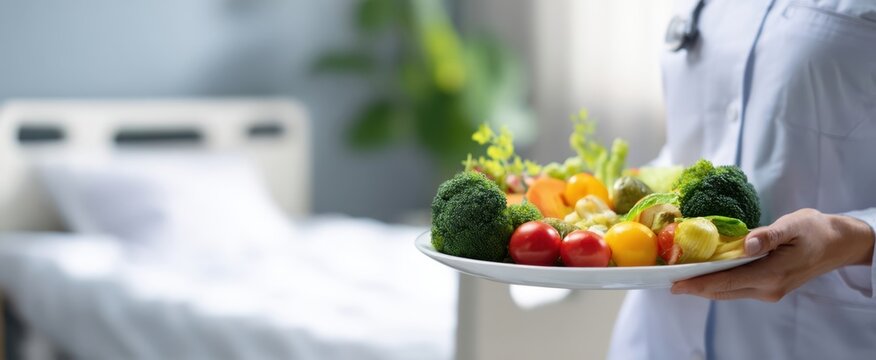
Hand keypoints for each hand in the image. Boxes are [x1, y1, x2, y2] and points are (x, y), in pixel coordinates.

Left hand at [671, 208, 874, 301]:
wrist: (839, 243)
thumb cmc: (816, 230)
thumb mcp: (794, 225)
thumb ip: (769, 235)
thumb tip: (748, 243)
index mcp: (772, 274)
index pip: (726, 282)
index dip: (698, 283)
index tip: (674, 283)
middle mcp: (768, 288)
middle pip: (722, 291)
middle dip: (694, 287)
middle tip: (666, 280)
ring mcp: (769, 291)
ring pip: (728, 292)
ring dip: (704, 286)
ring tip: (679, 278)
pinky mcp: (769, 287)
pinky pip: (737, 288)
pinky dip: (718, 282)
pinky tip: (704, 274)